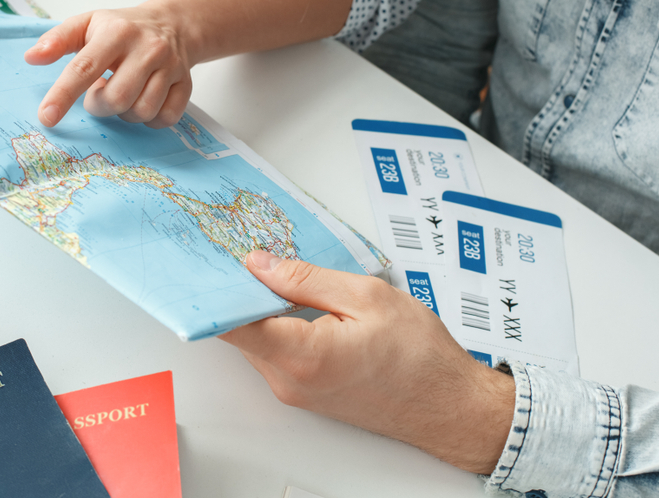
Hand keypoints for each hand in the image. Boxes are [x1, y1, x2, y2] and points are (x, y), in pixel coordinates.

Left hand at [24, 5, 194, 128]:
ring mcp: (170, 66)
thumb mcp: (88, 24)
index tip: (47, 116)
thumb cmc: (123, 28)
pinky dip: (150, 119)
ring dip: (125, 113)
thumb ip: (58, 40)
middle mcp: (147, 48)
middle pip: (117, 98)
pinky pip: (165, 118)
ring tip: (124, 93)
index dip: (63, 94)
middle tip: (99, 93)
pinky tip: (144, 101)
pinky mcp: (186, 83)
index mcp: (116, 32)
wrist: (174, 24)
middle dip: (100, 106)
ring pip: (142, 111)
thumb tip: (32, 57)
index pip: (85, 67)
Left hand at [220, 251, 514, 474]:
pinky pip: (274, 353)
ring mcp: (294, 391)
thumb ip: (305, 278)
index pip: (230, 323)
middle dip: (243, 291)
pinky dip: (278, 327)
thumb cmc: (419, 355)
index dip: (215, 290)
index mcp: (301, 354)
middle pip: (240, 329)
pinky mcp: (303, 393)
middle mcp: (289, 380)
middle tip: (252, 254)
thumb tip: (259, 264)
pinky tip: (298, 304)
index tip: (210, 262)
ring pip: (256, 341)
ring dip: (262, 309)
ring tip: (284, 275)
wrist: (448, 405)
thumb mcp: (366, 296)